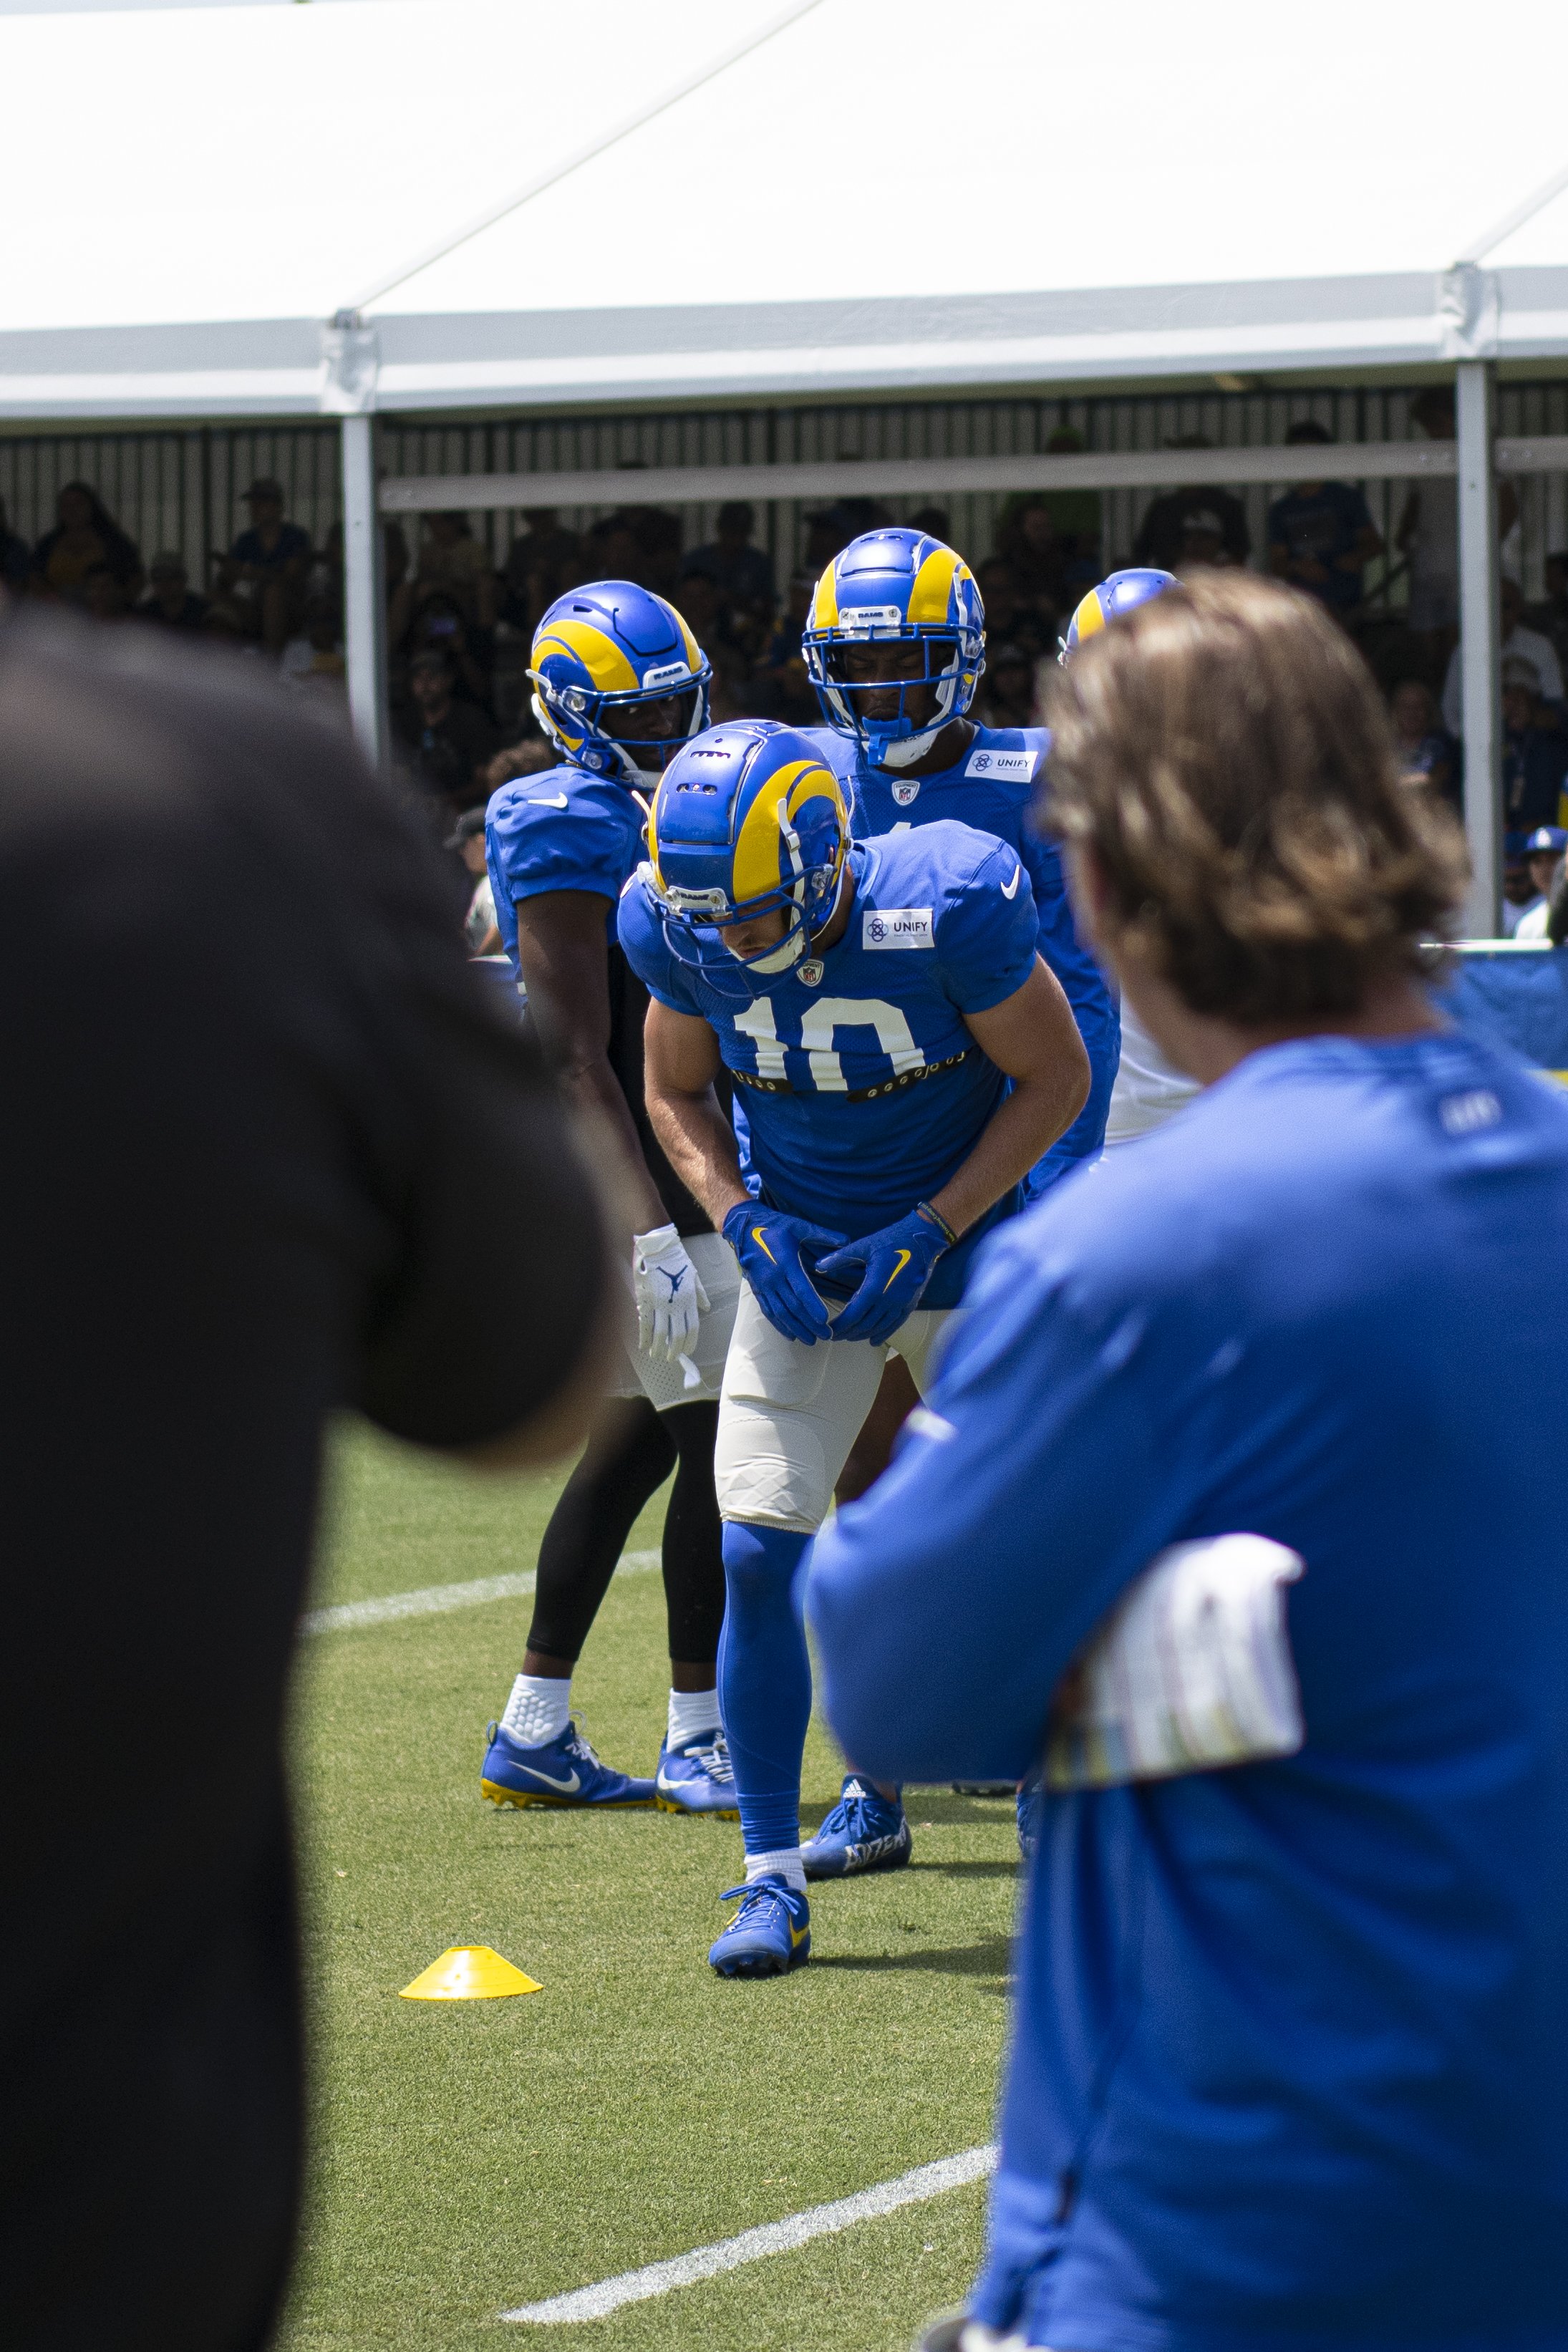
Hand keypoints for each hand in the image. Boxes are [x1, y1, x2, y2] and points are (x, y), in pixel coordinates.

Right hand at [632, 1224, 708, 1362]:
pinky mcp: (645, 1300)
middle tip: (670, 1357)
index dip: (690, 1342)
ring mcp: (659, 1303)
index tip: (687, 1351)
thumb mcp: (694, 1274)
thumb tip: (707, 1308)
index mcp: (689, 1298)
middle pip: (677, 1334)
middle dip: (674, 1350)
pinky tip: (643, 1346)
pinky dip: (644, 1337)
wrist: (656, 1245)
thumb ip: (700, 1294)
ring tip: (656, 1355)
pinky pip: (644, 1324)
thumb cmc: (676, 1258)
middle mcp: (676, 1304)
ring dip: (658, 1347)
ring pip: (660, 1333)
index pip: (692, 1327)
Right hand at [723, 1202, 845, 1345]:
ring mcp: (764, 1286)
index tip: (825, 1320)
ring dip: (796, 1328)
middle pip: (793, 1306)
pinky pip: (769, 1311)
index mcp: (785, 1262)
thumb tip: (847, 1241)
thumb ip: (823, 1235)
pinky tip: (791, 1335)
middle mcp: (773, 1278)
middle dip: (810, 1323)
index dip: (813, 1306)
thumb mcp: (799, 1226)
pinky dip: (779, 1325)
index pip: (801, 1289)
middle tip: (826, 1336)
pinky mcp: (758, 1290)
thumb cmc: (774, 1226)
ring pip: (781, 1313)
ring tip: (811, 1340)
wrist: (743, 1228)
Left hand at [815, 1205, 951, 1345]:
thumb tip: (817, 1266)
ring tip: (849, 1338)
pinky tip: (874, 1341)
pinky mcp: (911, 1303)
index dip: (839, 1325)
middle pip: (865, 1325)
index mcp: (875, 1287)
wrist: (924, 1239)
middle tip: (833, 1337)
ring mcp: (902, 1303)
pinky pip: (896, 1324)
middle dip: (848, 1333)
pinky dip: (883, 1334)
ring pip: (879, 1327)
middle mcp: (889, 1300)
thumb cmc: (892, 1239)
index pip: (853, 1314)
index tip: (828, 1330)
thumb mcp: (863, 1246)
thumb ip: (840, 1258)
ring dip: (863, 1335)